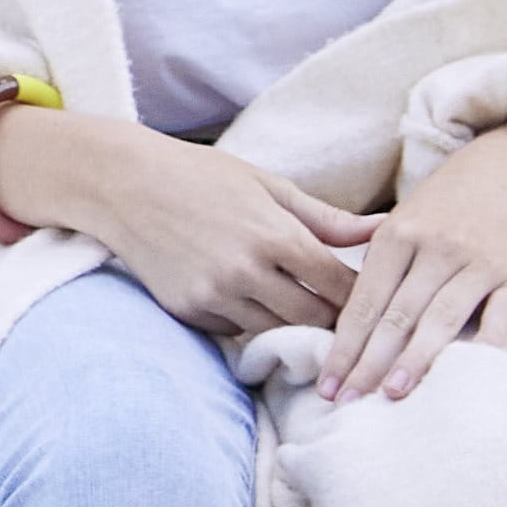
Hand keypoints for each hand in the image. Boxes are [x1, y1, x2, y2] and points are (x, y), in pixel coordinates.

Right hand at [8, 105, 374, 342]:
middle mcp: (246, 271)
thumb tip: (383, 229)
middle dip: (331, 318)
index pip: (340, 287)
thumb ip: (327, 218)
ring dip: (289, 324)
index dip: (360, 296)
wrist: (122, 183)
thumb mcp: (267, 185)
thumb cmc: (200, 175)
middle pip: (313, 319)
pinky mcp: (187, 310)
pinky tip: (248, 301)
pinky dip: (247, 321)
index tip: (369, 297)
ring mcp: (214, 295)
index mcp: (275, 235)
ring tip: (297, 309)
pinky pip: (234, 331)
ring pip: (275, 332)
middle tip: (338, 312)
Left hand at [318, 117, 506, 401]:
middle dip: (368, 363)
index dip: (343, 346)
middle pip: (396, 315)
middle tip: (345, 402)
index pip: (363, 301)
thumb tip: (339, 326)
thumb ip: (374, 267)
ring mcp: (478, 262)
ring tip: (391, 395)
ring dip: (414, 360)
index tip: (326, 383)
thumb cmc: (442, 208)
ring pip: (441, 318)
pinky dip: (482, 348)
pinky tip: (462, 377)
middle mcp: (436, 248)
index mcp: (396, 236)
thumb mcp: (399, 222)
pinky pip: (499, 319)